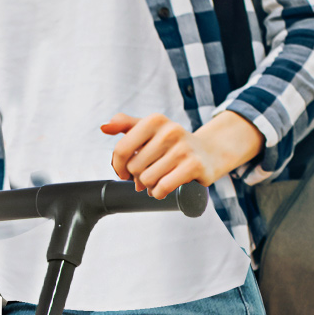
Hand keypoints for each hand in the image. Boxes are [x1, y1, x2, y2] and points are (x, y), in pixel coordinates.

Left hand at [102, 109, 262, 196]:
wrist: (209, 152)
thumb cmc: (173, 144)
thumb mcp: (151, 130)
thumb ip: (126, 125)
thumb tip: (104, 126)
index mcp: (155, 120)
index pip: (122, 149)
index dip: (118, 166)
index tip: (124, 172)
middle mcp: (170, 130)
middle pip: (134, 168)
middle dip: (136, 177)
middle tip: (147, 176)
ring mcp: (183, 148)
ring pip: (147, 179)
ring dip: (149, 187)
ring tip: (157, 181)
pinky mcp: (194, 165)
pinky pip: (162, 187)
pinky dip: (159, 193)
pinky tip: (163, 189)